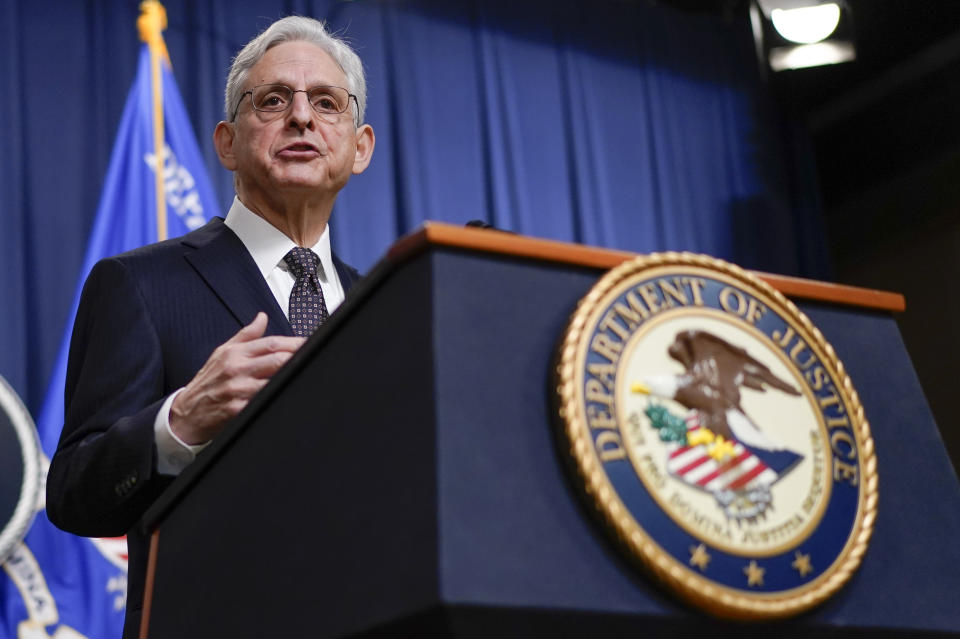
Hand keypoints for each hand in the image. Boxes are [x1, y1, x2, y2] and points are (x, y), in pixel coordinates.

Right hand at [170, 312, 304, 444]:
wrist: (186, 413)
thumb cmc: (207, 382)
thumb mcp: (222, 353)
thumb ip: (246, 335)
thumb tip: (261, 318)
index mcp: (234, 353)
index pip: (271, 343)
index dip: (294, 342)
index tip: (308, 343)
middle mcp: (236, 369)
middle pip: (277, 360)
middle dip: (298, 358)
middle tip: (314, 358)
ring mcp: (237, 389)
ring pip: (274, 381)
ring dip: (291, 378)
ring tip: (307, 375)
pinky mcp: (238, 409)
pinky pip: (264, 402)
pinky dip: (278, 398)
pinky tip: (289, 395)